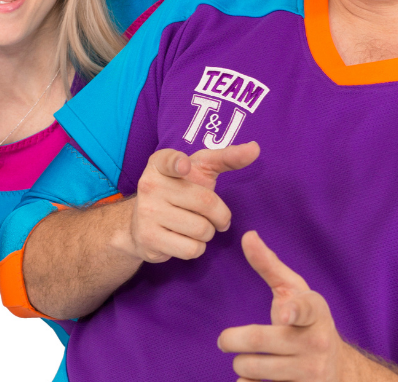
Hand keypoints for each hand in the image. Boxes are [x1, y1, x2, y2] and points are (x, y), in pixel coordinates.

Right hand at [127, 141, 258, 262]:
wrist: (141, 222)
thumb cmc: (180, 189)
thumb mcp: (200, 169)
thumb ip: (227, 157)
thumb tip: (255, 149)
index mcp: (160, 163)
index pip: (169, 160)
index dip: (179, 163)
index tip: (185, 166)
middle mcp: (149, 185)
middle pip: (206, 202)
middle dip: (221, 215)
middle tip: (218, 218)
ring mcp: (147, 212)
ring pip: (201, 229)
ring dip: (209, 233)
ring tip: (198, 227)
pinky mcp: (148, 239)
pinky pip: (191, 249)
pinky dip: (197, 247)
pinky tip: (186, 239)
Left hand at [217, 231, 349, 381]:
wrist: (338, 368)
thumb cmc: (307, 320)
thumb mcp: (295, 291)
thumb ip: (269, 265)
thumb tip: (247, 235)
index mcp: (315, 312)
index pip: (305, 309)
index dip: (293, 311)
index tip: (283, 315)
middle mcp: (316, 342)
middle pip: (261, 340)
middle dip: (233, 339)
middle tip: (224, 340)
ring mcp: (311, 372)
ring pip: (255, 368)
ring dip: (240, 364)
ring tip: (242, 359)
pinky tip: (250, 380)